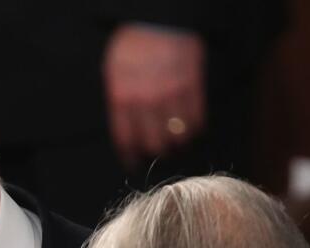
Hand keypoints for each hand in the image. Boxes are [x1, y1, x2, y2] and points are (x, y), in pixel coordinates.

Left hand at [103, 24, 205, 165]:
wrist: (157, 20)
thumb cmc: (131, 45)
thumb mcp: (113, 72)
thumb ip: (118, 100)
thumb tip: (125, 126)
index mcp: (121, 97)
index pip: (125, 139)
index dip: (130, 156)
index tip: (133, 163)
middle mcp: (145, 100)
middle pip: (153, 142)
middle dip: (156, 152)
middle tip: (158, 153)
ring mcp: (170, 94)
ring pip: (176, 135)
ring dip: (178, 144)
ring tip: (177, 145)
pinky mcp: (192, 85)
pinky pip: (196, 118)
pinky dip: (196, 129)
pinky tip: (193, 130)